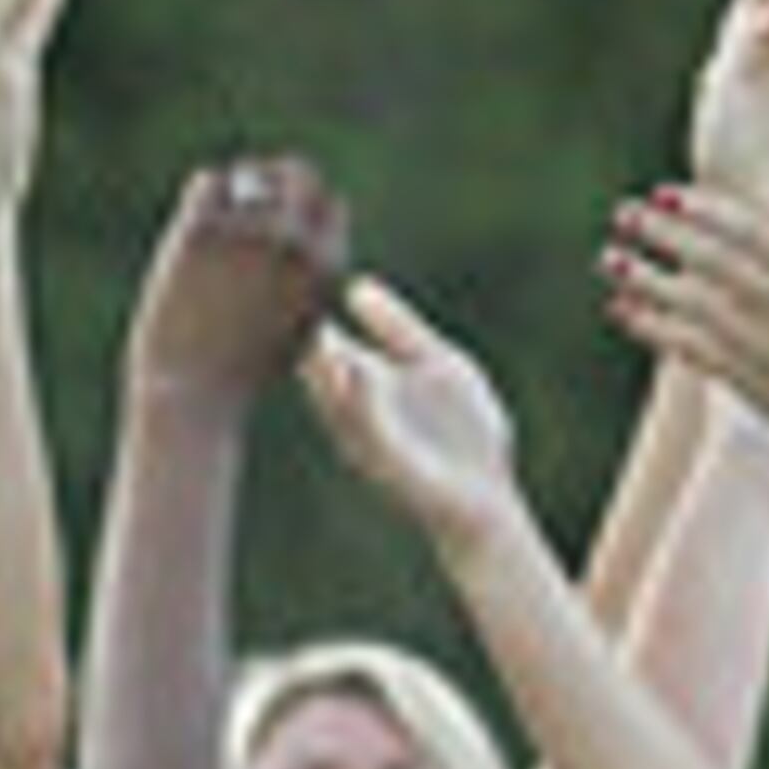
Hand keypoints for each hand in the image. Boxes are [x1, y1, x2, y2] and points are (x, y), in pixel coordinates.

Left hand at [127, 152, 347, 413]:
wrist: (190, 394)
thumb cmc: (241, 372)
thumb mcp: (294, 331)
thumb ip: (308, 286)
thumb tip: (312, 247)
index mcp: (324, 265)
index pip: (330, 203)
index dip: (308, 207)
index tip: (284, 216)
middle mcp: (292, 242)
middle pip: (297, 173)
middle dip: (277, 178)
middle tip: (251, 193)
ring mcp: (245, 233)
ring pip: (249, 173)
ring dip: (237, 185)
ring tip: (220, 206)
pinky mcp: (199, 232)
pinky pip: (207, 184)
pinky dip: (202, 193)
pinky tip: (195, 213)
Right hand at [301, 274, 518, 550]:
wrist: (490, 497)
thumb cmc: (464, 434)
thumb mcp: (439, 363)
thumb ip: (399, 329)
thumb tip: (356, 285)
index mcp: (365, 383)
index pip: (322, 342)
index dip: (303, 313)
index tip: (285, 271)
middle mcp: (356, 410)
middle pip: (317, 369)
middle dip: (300, 339)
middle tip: (279, 299)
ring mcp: (370, 438)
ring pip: (335, 399)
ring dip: (324, 368)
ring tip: (313, 330)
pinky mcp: (392, 465)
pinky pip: (370, 430)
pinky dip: (362, 402)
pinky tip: (358, 371)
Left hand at [602, 182, 768, 503]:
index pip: (750, 231)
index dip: (703, 209)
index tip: (662, 193)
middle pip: (713, 262)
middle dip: (663, 235)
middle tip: (622, 213)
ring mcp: (765, 347)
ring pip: (693, 306)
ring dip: (645, 280)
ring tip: (609, 259)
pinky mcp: (746, 380)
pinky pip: (690, 348)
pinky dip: (653, 328)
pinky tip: (623, 309)